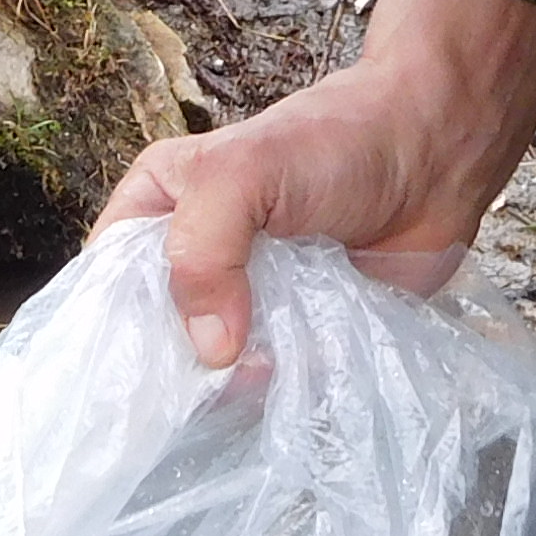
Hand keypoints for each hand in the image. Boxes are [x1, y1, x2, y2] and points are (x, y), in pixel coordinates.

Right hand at [94, 0, 535, 366]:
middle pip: (155, 339)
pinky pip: (272, 382)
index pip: (103, 284)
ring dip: (236, 384)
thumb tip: (209, 351)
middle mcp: (193, 261)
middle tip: (217, 374)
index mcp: (156, 210)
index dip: (108, 328)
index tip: (128, 375)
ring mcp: (245, 304)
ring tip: (270, 369)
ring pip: (213, 371)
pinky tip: (295, 383)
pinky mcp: (297, 336)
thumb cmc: (331, 145)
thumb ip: (200, 252)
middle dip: (179, 368)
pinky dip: (281, 390)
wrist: (433, 155)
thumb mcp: (239, 176)